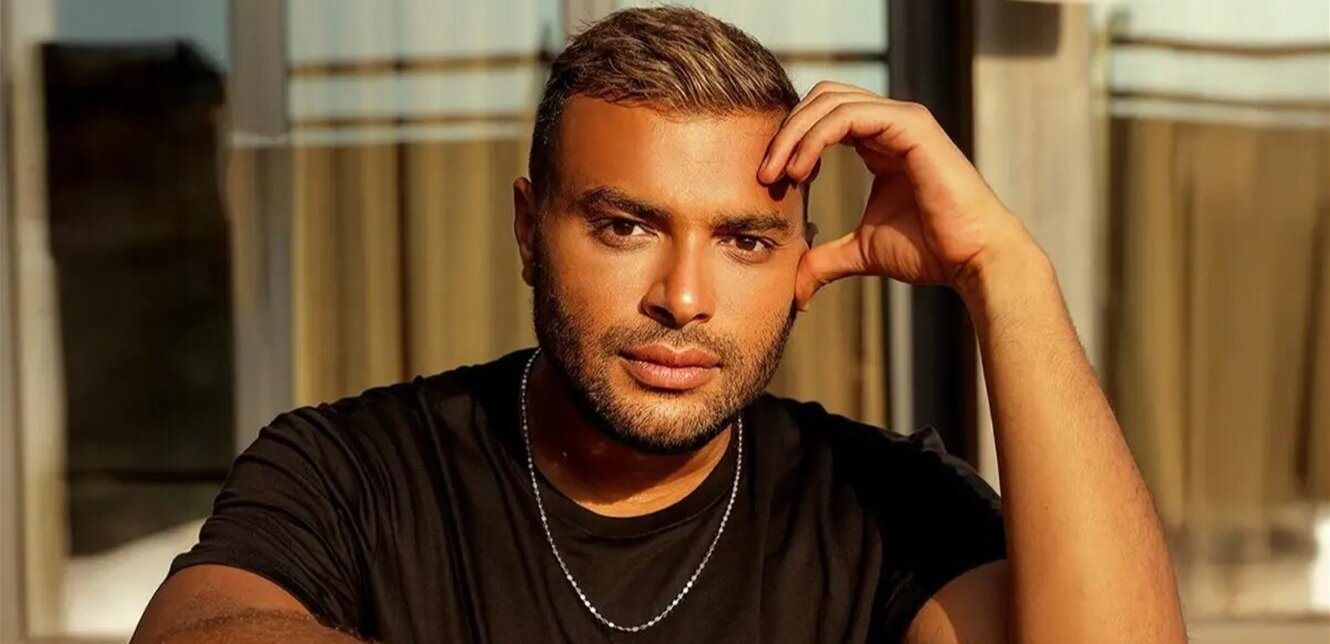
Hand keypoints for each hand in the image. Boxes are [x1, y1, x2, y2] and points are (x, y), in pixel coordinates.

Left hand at [759, 81, 1035, 310]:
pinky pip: (848, 115)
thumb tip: (794, 290)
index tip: (768, 181)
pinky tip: (802, 171)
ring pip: (829, 100)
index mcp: (879, 142)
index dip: (790, 141)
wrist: (972, 260)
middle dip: (785, 131)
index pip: (822, 117)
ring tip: (776, 174)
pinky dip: (815, 138)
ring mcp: (903, 119)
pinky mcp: (911, 125)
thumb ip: (825, 260)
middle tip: (764, 174)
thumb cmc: (929, 252)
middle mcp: (890, 123)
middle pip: (821, 98)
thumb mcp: (861, 253)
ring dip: (793, 134)